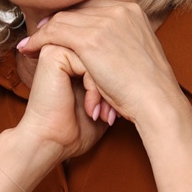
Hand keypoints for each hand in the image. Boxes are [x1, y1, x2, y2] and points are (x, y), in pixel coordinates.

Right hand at [14, 43, 108, 161]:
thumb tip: (139, 72)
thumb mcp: (101, 102)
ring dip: (103, 92)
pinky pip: (88, 64)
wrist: (51, 141)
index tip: (110, 115)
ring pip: (98, 61)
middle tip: (108, 116)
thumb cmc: (75, 128)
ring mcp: (57, 50)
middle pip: (104, 60)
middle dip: (110, 90)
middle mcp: (63, 50)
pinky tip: (90, 109)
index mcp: (72, 59)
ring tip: (99, 115)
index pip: (107, 62)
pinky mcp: (54, 55)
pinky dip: (95, 89)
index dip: (113, 87)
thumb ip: (113, 83)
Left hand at [18, 0, 181, 125]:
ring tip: (30, 44)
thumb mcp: (141, 56)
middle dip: (55, 22)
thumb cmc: (151, 89)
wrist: (157, 101)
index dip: (73, 17)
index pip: (94, 6)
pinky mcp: (91, 39)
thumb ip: (126, 44)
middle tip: (38, 33)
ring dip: (42, 32)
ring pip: (62, 19)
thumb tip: (113, 49)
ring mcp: (106, 22)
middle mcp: (120, 10)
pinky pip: (54, 32)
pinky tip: (28, 49)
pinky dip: (38, 40)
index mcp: (134, 12)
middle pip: (77, 10)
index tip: (58, 28)